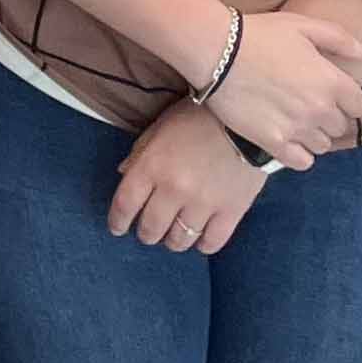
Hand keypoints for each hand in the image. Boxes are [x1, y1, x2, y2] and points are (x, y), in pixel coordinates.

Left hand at [109, 101, 266, 254]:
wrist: (245, 119)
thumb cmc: (196, 117)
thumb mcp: (159, 128)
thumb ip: (140, 154)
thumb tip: (124, 175)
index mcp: (151, 166)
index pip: (125, 204)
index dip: (117, 220)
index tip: (116, 228)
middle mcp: (174, 189)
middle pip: (151, 227)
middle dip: (146, 233)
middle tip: (147, 232)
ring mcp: (203, 203)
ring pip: (180, 239)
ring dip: (172, 241)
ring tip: (172, 237)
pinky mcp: (231, 212)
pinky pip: (212, 242)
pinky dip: (202, 245)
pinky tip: (199, 240)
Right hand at [202, 10, 361, 168]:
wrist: (215, 50)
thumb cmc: (259, 34)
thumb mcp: (301, 25)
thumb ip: (339, 39)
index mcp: (332, 82)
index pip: (359, 107)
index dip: (345, 100)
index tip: (328, 93)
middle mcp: (320, 109)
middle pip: (339, 127)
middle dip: (327, 117)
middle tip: (304, 103)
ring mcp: (298, 128)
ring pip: (321, 145)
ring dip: (312, 135)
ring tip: (292, 120)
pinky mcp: (274, 142)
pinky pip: (302, 162)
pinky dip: (298, 153)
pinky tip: (286, 138)